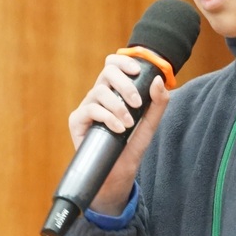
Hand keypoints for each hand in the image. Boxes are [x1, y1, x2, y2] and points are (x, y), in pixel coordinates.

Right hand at [68, 54, 168, 212]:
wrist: (117, 174)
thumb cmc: (131, 148)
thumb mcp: (150, 125)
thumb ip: (158, 104)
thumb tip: (158, 80)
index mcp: (114, 91)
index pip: (114, 64)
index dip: (124, 61)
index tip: (137, 70)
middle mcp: (99, 95)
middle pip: (107, 72)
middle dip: (125, 85)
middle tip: (137, 103)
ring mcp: (87, 107)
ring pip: (100, 91)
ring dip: (118, 106)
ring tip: (128, 125)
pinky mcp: (77, 121)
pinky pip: (90, 109)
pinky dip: (107, 118)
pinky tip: (118, 129)